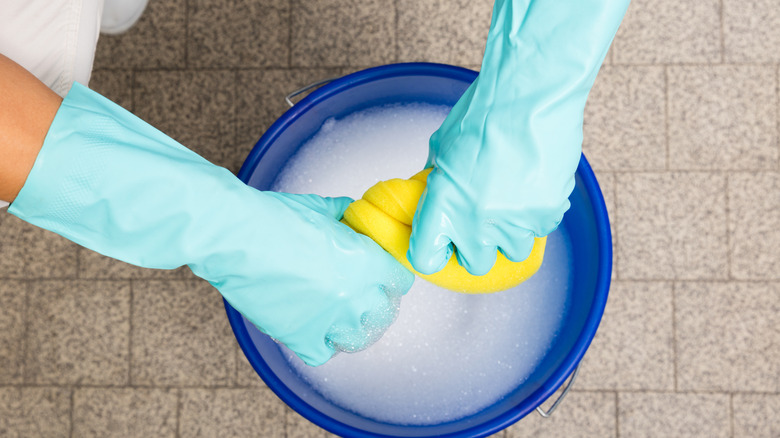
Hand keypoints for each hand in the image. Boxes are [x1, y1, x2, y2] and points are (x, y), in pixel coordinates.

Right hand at [216, 191, 413, 364]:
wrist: (235, 236)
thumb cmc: (273, 218)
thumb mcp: (320, 209)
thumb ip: (344, 215)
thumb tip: (352, 213)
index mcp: (366, 262)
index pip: (400, 281)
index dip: (390, 276)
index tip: (380, 276)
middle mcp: (354, 295)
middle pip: (384, 312)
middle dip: (374, 302)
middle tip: (357, 294)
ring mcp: (329, 320)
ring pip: (358, 339)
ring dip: (351, 328)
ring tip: (339, 317)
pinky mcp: (300, 337)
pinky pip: (323, 354)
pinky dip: (320, 345)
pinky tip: (313, 330)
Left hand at [408, 0, 629, 275]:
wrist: (531, 94)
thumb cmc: (485, 113)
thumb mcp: (442, 148)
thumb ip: (436, 181)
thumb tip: (431, 197)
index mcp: (443, 204)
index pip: (426, 258)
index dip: (432, 252)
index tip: (439, 245)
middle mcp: (476, 222)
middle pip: (475, 264)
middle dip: (477, 246)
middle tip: (480, 220)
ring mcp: (514, 222)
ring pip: (513, 250)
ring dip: (510, 231)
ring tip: (511, 196)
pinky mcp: (547, 214)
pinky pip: (541, 228)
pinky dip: (537, 212)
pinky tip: (532, 182)